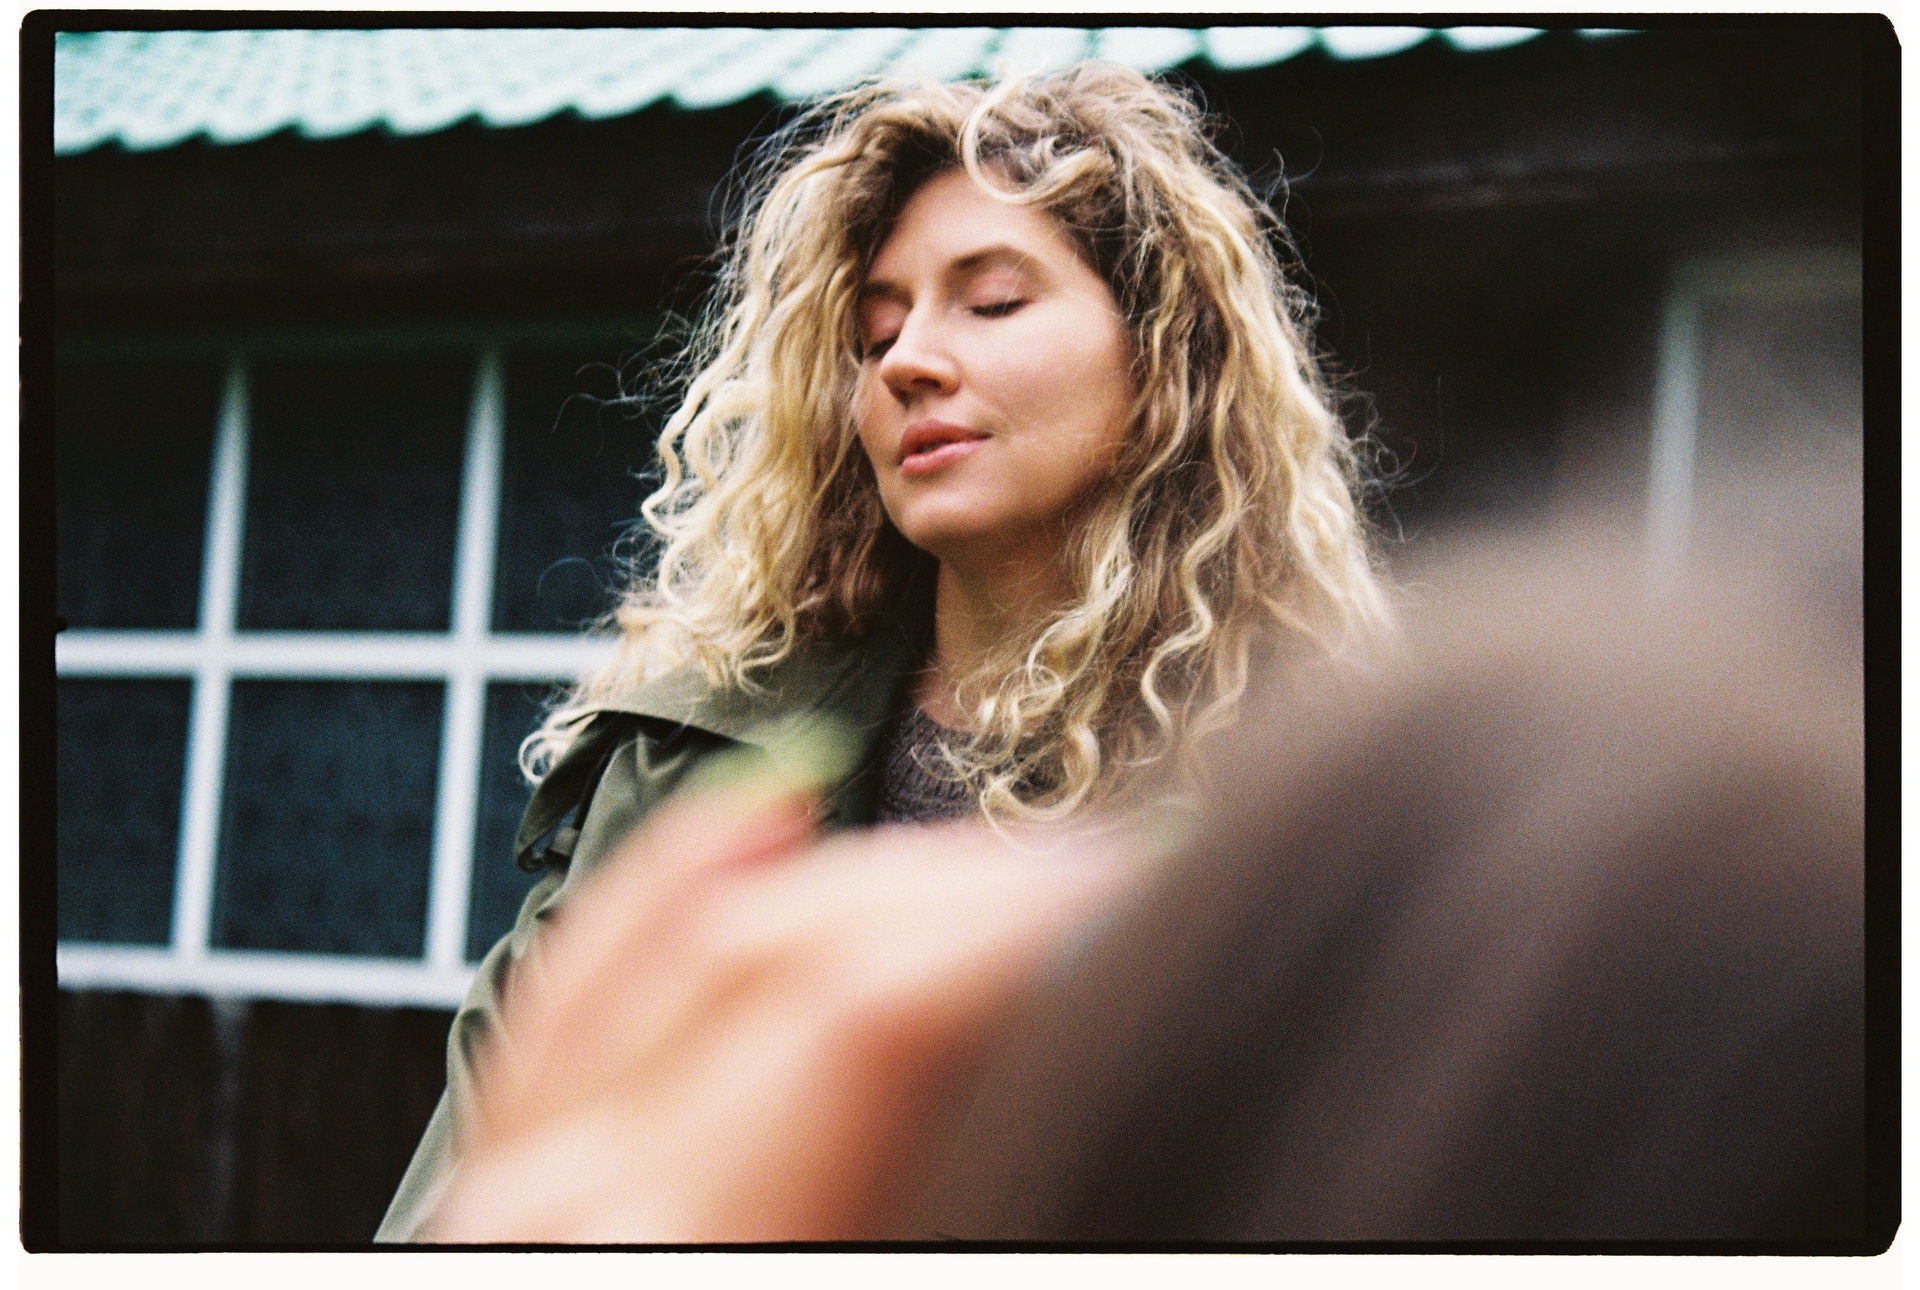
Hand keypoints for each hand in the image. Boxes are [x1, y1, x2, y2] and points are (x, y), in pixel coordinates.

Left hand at [427, 776, 1135, 1242]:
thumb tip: (1122, 1049)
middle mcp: (577, 1215)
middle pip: (791, 958)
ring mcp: (511, 1196)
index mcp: (703, 1256)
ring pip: (687, 949)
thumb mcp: (959, 1259)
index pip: (869, 1016)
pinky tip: (770, 817)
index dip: (1032, 921)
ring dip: (865, 883)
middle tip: (1130, 885)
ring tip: (1010, 862)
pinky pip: (578, 1000)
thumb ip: (1018, 1188)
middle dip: (979, 893)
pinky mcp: (506, 1194)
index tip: (1170, 891)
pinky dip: (673, 894)